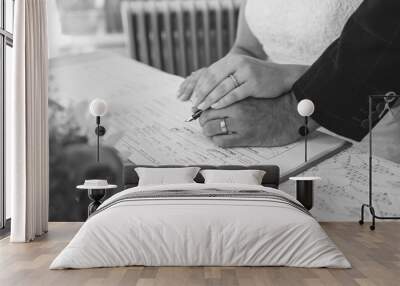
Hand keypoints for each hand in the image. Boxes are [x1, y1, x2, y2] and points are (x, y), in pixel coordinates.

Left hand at [177, 54, 307, 109]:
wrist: (283, 77)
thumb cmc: (258, 77)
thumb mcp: (240, 71)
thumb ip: (224, 76)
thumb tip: (203, 89)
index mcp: (232, 60)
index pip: (209, 73)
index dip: (198, 85)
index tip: (190, 97)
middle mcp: (238, 63)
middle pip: (213, 79)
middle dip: (201, 93)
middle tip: (193, 105)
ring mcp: (246, 73)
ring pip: (221, 87)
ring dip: (209, 99)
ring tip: (201, 108)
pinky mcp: (254, 84)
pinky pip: (234, 94)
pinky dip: (223, 101)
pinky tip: (215, 108)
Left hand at [199, 92, 318, 146]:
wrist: (290, 114)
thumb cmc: (270, 103)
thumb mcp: (249, 94)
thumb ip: (232, 95)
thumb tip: (213, 101)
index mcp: (236, 97)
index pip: (209, 101)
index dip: (202, 107)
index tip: (199, 109)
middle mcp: (236, 111)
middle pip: (206, 116)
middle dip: (202, 120)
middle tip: (203, 121)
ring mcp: (240, 125)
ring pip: (211, 129)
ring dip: (207, 131)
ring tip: (210, 130)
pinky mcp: (245, 138)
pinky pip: (222, 142)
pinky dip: (216, 140)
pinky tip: (219, 138)